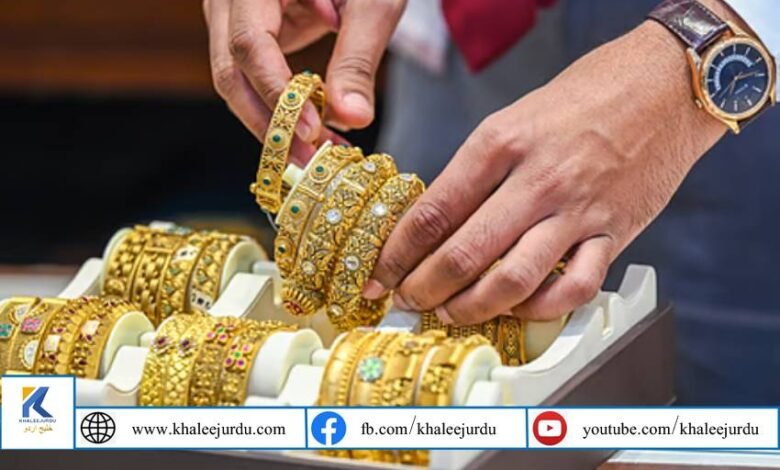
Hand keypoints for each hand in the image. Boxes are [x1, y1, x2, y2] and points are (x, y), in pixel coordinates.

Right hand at [203, 0, 405, 162]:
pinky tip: (316, 130)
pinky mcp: (246, 31)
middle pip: (230, 71)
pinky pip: (252, 77)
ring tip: (319, 152)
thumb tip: (354, 120)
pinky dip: (281, 107)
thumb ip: (358, 60)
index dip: (277, 92)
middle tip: (311, 161)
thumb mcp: (372, 2)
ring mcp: (232, 15)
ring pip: (236, 80)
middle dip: (270, 123)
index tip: (314, 129)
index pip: (249, 44)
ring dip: (275, 122)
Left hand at [362, 19, 729, 324]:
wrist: (664, 85)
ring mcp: (578, 211)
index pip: (434, 212)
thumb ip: (475, 171)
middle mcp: (537, 180)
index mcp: (500, 144)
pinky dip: (541, 308)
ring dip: (472, 308)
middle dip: (423, 288)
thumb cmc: (582, 98)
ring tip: (450, 314)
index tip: (380, 274)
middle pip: (464, 253)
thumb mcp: (512, 119)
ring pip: (514, 280)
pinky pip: (575, 289)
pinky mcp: (615, 233)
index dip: (398, 253)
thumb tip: (434, 223)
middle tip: (406, 301)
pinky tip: (519, 308)